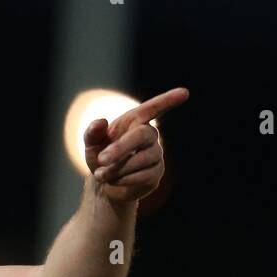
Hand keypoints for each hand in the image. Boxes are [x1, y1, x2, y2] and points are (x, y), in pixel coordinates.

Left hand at [85, 87, 188, 204]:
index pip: (153, 108)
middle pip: (141, 135)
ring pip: (140, 159)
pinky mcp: (156, 174)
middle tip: (101, 160)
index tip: (184, 92)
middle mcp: (150, 135)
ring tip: (101, 174)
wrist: (105, 184)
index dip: (168, 100)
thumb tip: (101, 122)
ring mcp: (155, 155)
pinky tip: (113, 181)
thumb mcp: (91, 144)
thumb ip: (92, 132)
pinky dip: (122, 179)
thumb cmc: (100, 157)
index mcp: (135, 121)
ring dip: (117, 168)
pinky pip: (141, 176)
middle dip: (120, 148)